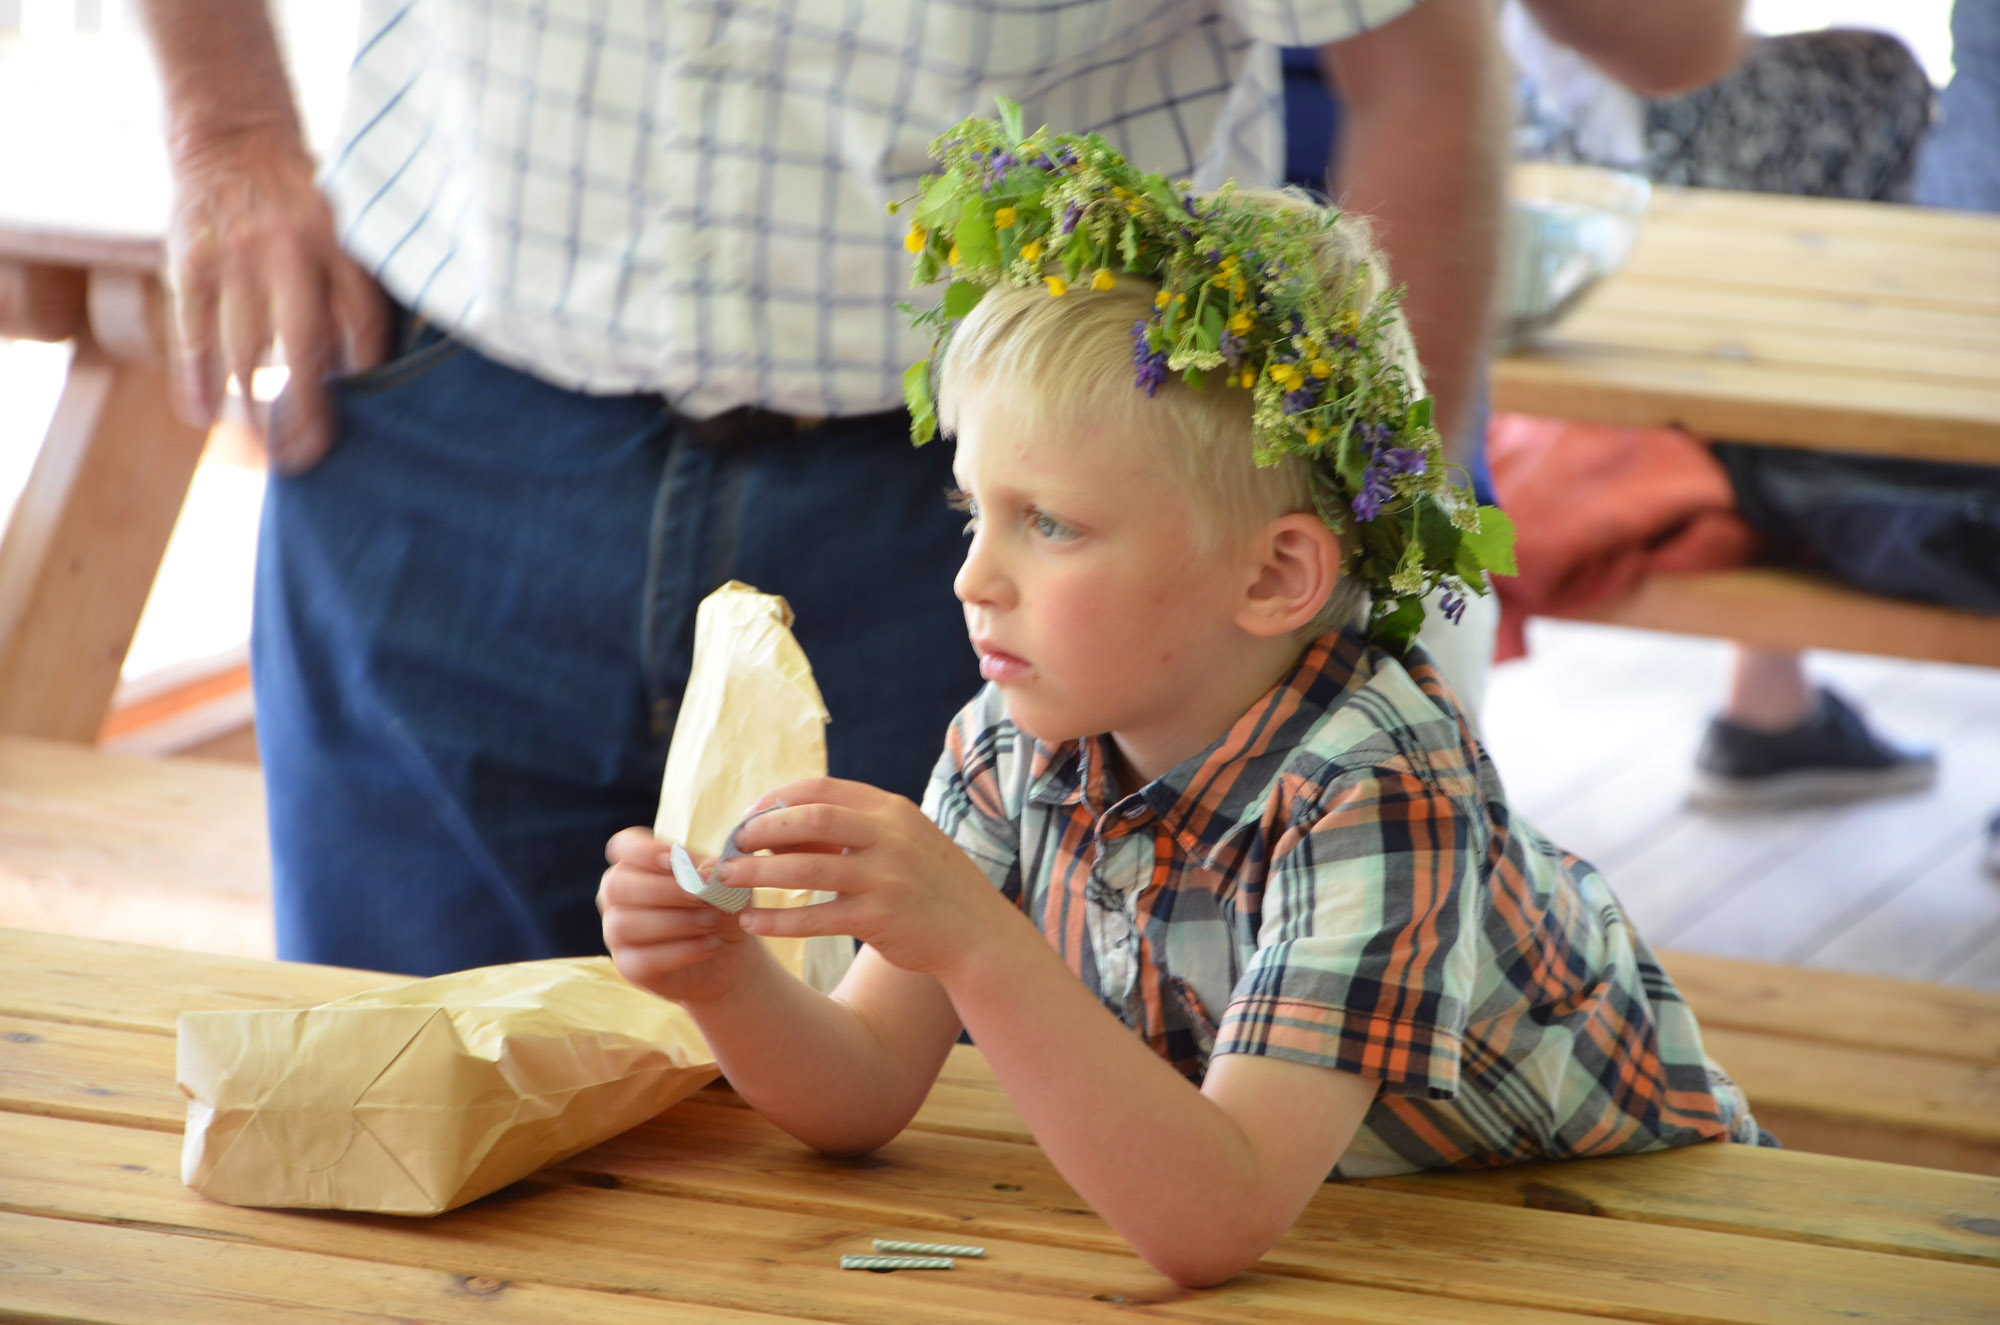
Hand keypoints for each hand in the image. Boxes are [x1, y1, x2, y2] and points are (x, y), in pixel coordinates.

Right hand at [163, 124, 387, 471]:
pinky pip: (192, 331)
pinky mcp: (192, 261)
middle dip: (307, 410)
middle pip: (306, 346)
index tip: (368, 418)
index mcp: (345, 247)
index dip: (366, 376)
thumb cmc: (308, 204)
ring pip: (244, 347)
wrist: (237, 136)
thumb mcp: (352, 228)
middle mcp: (293, 253)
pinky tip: (202, 414)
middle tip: (307, 456)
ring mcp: (238, 258)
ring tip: (259, 444)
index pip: (366, 327)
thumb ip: (365, 287)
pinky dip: (196, 378)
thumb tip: (377, 368)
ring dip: (249, 405)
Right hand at [598, 828, 756, 1004]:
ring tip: (710, 922)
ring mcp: (618, 933)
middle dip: (663, 889)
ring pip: (626, 923)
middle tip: (701, 897)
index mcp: (637, 865)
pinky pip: (642, 958)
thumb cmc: (721, 910)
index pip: (623, 846)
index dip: (643, 850)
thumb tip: (706, 870)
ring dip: (674, 921)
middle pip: (618, 884)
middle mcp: (619, 897)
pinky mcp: (629, 966)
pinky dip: (680, 951)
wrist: (728, 958)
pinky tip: (709, 945)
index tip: (674, 859)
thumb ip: (716, 873)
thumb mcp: (727, 887)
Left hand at [718, 778, 1006, 976]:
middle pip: (809, 820)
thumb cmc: (931, 886)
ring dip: (758, 874)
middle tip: (730, 846)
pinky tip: (752, 923)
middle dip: (760, 830)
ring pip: (805, 870)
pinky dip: (778, 920)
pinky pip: (815, 918)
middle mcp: (889, 837)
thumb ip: (855, 829)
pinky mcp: (879, 919)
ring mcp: (886, 878)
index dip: (776, 799)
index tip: (748, 816)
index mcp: (891, 810)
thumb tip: (782, 826)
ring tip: (726, 880)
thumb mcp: (903, 841)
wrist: (978, 934)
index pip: (821, 789)